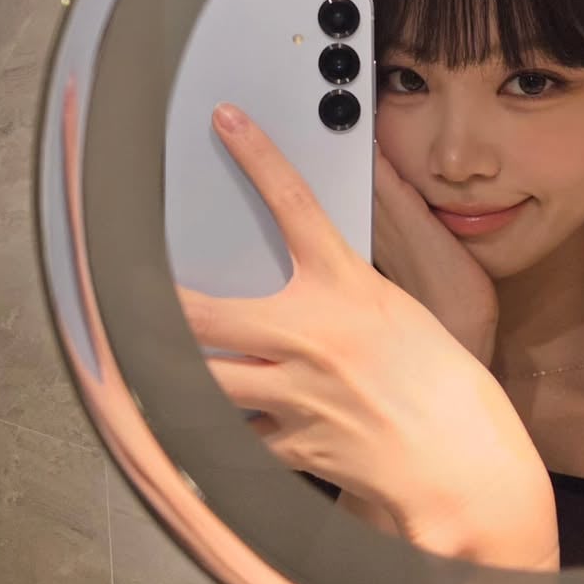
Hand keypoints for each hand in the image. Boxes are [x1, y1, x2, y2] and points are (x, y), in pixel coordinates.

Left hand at [175, 104, 556, 568]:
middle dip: (154, 303)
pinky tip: (199, 430)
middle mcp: (311, 337)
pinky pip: (234, 438)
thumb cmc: (441, 383)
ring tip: (138, 359)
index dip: (257, 154)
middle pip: (204, 314)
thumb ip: (344, 290)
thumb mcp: (397, 310)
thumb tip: (308, 274)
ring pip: (202, 380)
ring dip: (168, 371)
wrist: (462, 462)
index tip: (228, 121)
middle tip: (120, 284)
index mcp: (346, 289)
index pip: (294, 203)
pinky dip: (215, 434)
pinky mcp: (291, 445)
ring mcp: (296, 394)